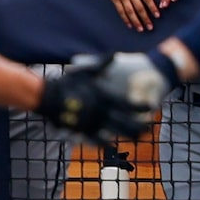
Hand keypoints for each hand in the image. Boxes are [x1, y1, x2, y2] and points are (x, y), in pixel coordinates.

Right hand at [36, 51, 168, 141]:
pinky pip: (98, 140)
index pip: (129, 104)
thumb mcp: (85, 72)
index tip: (151, 108)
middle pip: (127, 122)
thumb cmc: (66, 83)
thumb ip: (101, 65)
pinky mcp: (83, 131)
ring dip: (127, 136)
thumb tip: (113, 54)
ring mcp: (94, 123)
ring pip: (116, 132)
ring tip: (136, 139)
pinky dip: (105, 143)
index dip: (141, 107)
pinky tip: (111, 145)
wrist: (48, 98)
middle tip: (148, 130)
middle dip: (139, 126)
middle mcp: (103, 112)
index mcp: (105, 98)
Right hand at [99, 0, 161, 32]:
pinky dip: (125, 18)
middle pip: (139, 7)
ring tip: (140, 29)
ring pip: (129, 11)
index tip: (157, 16)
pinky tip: (129, 25)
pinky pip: (120, 10)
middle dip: (145, 18)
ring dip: (135, 21)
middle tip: (150, 27)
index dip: (152, 8)